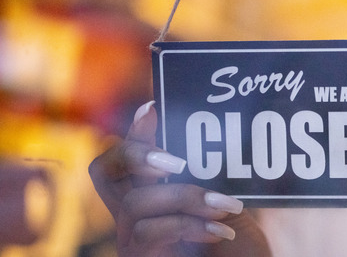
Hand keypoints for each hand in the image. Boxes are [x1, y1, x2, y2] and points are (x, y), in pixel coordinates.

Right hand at [89, 101, 270, 256]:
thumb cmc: (238, 246)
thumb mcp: (225, 203)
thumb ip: (208, 176)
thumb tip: (206, 132)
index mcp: (153, 196)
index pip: (126, 157)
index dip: (133, 132)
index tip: (153, 108)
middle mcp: (134, 217)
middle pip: (104, 171)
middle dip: (136, 154)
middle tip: (178, 161)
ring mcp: (132, 240)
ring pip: (136, 203)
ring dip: (186, 198)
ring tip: (226, 207)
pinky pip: (148, 232)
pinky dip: (190, 226)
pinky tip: (222, 231)